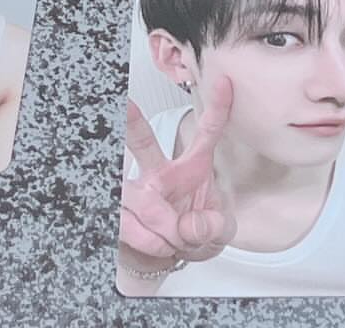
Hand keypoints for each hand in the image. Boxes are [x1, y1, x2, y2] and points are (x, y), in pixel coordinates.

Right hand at [120, 77, 235, 276]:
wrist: (167, 260)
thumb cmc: (193, 234)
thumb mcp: (218, 231)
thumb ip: (215, 225)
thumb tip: (194, 224)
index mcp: (192, 166)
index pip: (206, 133)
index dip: (217, 108)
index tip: (225, 83)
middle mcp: (159, 171)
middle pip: (143, 141)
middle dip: (130, 121)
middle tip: (124, 104)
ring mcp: (136, 191)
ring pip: (141, 198)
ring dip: (164, 226)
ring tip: (177, 239)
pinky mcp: (119, 212)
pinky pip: (130, 226)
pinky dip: (151, 242)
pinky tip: (162, 245)